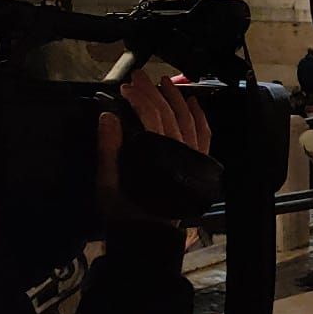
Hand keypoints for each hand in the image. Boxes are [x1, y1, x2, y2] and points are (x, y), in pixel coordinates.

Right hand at [97, 74, 213, 228]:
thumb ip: (108, 150)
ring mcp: (191, 160)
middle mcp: (178, 156)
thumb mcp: (108, 184)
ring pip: (189, 122)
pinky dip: (200, 118)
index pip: (151, 119)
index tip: (125, 88)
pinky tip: (194, 103)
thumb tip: (108, 116)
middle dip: (153, 92)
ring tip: (164, 81)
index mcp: (155, 158)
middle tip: (139, 76)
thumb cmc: (124, 212)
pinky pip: (204, 137)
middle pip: (169, 116)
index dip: (139, 99)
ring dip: (177, 99)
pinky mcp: (198, 166)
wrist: (147, 237)